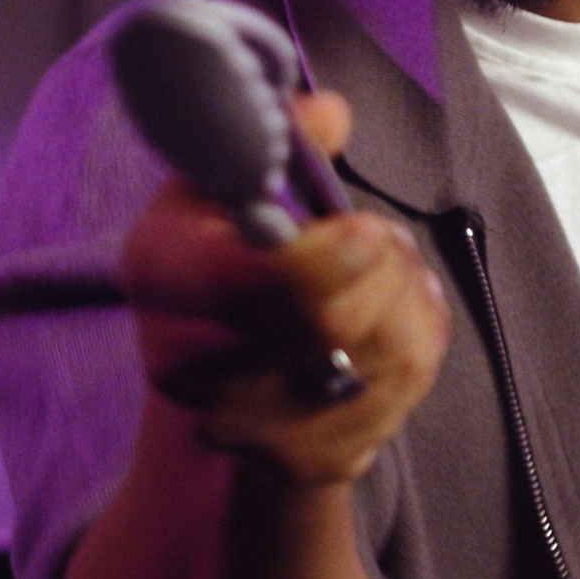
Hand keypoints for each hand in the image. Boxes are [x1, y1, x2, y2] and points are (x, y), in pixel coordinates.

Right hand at [115, 91, 447, 486]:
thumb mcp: (224, 180)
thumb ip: (273, 136)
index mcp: (158, 272)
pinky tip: (406, 325)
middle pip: (327, 325)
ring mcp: (243, 426)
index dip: (332, 256)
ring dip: (410, 307)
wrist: (220, 379)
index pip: (256, 283)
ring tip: (401, 275)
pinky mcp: (302, 464)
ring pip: (377, 363)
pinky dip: (420, 354)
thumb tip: (329, 114)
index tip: (366, 228)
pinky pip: (399, 404)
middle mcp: (183, 362)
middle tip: (390, 239)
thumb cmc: (223, 259)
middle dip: (384, 271)